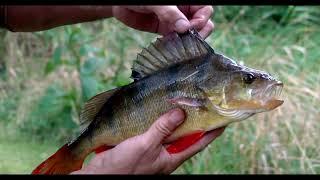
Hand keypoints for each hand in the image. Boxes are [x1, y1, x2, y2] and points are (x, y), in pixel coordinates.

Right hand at [71, 108, 224, 173]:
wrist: (101, 175)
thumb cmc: (125, 167)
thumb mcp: (146, 145)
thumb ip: (163, 128)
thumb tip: (181, 112)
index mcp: (173, 157)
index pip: (199, 142)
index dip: (211, 131)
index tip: (224, 119)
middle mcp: (166, 153)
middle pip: (185, 135)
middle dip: (194, 121)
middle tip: (204, 103)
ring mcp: (154, 149)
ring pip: (170, 131)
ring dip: (175, 118)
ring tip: (183, 102)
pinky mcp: (141, 144)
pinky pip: (154, 130)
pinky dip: (157, 119)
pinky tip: (157, 109)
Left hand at [112, 6, 214, 38]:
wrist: (120, 5)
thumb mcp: (156, 3)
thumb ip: (170, 13)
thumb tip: (185, 28)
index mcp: (185, 1)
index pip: (205, 10)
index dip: (202, 19)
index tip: (191, 27)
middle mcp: (183, 11)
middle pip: (202, 23)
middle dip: (199, 32)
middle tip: (189, 40)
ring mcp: (175, 22)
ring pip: (191, 33)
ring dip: (188, 41)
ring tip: (180, 46)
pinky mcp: (166, 31)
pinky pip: (177, 40)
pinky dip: (177, 46)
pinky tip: (172, 49)